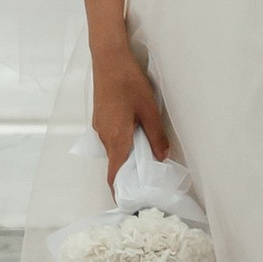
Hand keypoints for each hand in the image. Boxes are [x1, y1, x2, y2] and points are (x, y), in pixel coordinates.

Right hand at [90, 40, 174, 184]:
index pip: (114, 175)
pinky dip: (123, 144)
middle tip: (149, 182)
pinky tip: (137, 136)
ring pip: (114, 150)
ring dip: (128, 157)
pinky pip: (111, 138)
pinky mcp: (100, 118)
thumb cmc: (128, 82)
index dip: (121, 192)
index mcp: (115, 139)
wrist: (108, 58)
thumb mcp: (149, 109)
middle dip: (130, 176)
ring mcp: (99, 127)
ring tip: (148, 158)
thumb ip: (156, 136)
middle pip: (115, 164)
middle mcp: (104, 136)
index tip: (131, 203)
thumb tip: (162, 157)